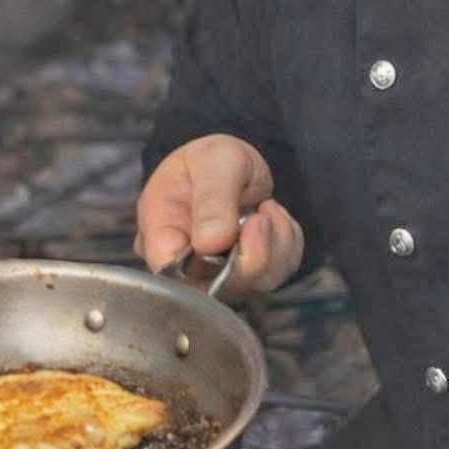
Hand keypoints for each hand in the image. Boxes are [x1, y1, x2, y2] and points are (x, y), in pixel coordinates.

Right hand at [134, 134, 304, 295]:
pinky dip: (287, 243)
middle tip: (260, 216)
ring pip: (256, 283)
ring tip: (267, 209)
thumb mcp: (212, 161)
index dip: (205, 267)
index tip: (231, 234)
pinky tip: (273, 217)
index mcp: (161, 234)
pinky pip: (279, 271)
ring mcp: (220, 274)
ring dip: (276, 245)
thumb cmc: (212, 160)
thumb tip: (210, 244)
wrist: (235, 164)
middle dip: (252, 255)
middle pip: (218, 288)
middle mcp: (186, 264)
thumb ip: (211, 198)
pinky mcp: (251, 274)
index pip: (172, 276)